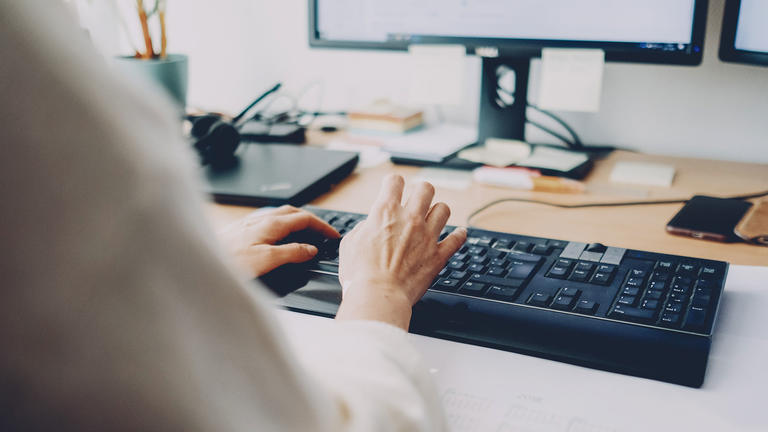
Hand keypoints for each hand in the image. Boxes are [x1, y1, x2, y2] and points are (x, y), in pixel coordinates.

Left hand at [218, 205, 339, 277]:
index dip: (322, 226)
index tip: (333, 235)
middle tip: (323, 233)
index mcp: (271, 224)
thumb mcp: (266, 260)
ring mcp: (250, 223)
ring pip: (280, 215)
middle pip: (294, 212)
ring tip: (306, 233)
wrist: (199, 261)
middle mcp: (261, 219)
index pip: (305, 218)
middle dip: (311, 221)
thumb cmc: (229, 262)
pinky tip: (278, 236)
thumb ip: (291, 252)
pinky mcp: (241, 229)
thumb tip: (310, 249)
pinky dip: (283, 226)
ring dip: (297, 221)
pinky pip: (269, 221)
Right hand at [336, 175, 466, 329]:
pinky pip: (457, 239)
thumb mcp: (351, 243)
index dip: (394, 183)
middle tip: (417, 200)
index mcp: (385, 212)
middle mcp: (409, 219)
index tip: (394, 188)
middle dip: (421, 191)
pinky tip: (459, 234)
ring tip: (433, 218)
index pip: (394, 181)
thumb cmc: (360, 274)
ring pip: (444, 209)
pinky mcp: (438, 255)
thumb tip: (371, 226)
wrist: (378, 296)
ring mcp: (427, 236)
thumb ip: (364, 228)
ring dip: (438, 211)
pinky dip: (459, 235)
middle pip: (425, 188)